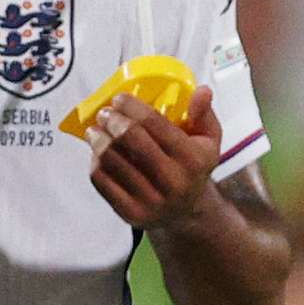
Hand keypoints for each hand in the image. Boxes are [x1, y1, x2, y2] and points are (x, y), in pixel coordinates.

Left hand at [90, 87, 223, 228]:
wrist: (186, 213)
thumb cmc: (192, 168)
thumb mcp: (208, 141)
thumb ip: (204, 114)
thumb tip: (202, 91)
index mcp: (192, 159)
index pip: (153, 123)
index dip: (131, 106)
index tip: (119, 98)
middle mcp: (172, 181)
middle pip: (129, 138)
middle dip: (112, 119)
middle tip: (105, 113)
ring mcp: (150, 200)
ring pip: (111, 158)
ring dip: (98, 138)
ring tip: (96, 130)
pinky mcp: (130, 213)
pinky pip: (102, 180)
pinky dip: (95, 161)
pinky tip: (97, 152)